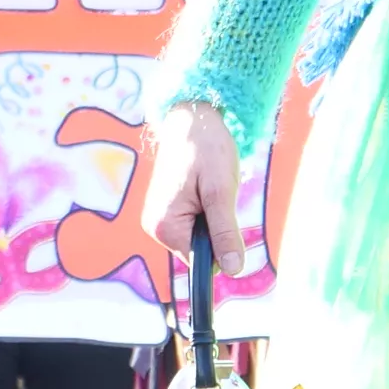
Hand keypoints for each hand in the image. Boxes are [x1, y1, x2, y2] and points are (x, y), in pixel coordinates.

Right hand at [143, 100, 250, 262]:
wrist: (191, 118)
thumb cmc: (206, 149)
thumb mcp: (221, 192)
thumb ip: (224, 233)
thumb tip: (233, 270)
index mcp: (164, 227)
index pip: (201, 262)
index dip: (221, 245)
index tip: (224, 214)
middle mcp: (156, 228)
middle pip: (199, 251)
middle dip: (217, 229)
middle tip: (218, 195)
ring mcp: (159, 219)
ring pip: (199, 237)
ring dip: (213, 218)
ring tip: (210, 187)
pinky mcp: (167, 211)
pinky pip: (194, 224)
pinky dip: (207, 210)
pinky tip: (204, 187)